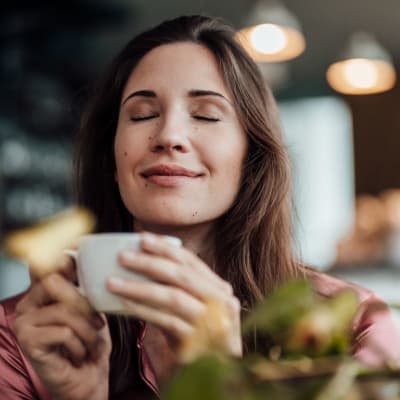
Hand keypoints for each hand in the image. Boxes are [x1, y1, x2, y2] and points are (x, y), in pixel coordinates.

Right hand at [13, 257, 110, 399]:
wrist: (89, 377)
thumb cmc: (92, 340)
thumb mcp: (94, 308)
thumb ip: (84, 285)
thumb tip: (82, 252)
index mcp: (45, 291)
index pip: (46, 263)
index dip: (59, 255)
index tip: (75, 248)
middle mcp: (29, 302)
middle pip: (54, 282)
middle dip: (83, 302)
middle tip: (98, 321)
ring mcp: (24, 321)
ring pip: (63, 309)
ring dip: (87, 329)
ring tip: (92, 341)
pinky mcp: (27, 340)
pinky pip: (62, 331)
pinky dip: (79, 343)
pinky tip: (79, 352)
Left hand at [106, 233, 241, 358]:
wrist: (215, 368)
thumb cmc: (198, 332)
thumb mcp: (193, 305)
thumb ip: (177, 286)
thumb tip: (144, 259)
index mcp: (219, 287)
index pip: (191, 261)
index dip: (165, 248)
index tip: (142, 238)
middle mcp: (220, 301)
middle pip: (181, 275)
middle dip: (149, 263)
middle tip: (123, 256)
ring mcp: (211, 322)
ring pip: (172, 297)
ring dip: (139, 287)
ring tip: (113, 282)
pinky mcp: (198, 342)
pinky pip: (165, 321)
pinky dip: (143, 311)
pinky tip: (123, 306)